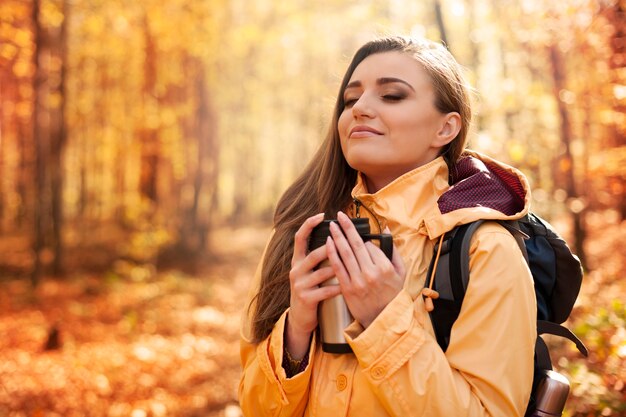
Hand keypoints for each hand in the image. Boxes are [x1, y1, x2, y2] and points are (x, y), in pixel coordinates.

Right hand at [287, 213, 340, 358]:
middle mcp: (296, 270)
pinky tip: (348, 285)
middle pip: (313, 254)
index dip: (309, 224)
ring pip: (321, 272)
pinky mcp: (306, 298)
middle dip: (329, 248)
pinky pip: (325, 291)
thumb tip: (336, 237)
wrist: (300, 317)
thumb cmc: (311, 289)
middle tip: (344, 241)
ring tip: (351, 265)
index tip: (322, 215)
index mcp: (297, 260)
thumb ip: (318, 256)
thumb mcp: (309, 271)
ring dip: (337, 268)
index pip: (299, 237)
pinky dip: (338, 287)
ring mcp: (300, 285)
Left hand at [326, 211, 405, 327]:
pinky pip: (337, 267)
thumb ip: (393, 250)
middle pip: (356, 245)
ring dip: (337, 237)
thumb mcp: (401, 272)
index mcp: (385, 267)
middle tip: (339, 215)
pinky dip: (332, 253)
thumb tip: (385, 229)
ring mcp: (357, 281)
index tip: (359, 234)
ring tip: (332, 225)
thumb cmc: (392, 295)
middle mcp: (371, 273)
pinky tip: (328, 242)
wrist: (382, 319)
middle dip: (346, 228)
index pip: (370, 245)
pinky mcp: (347, 289)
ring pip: (345, 253)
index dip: (364, 239)